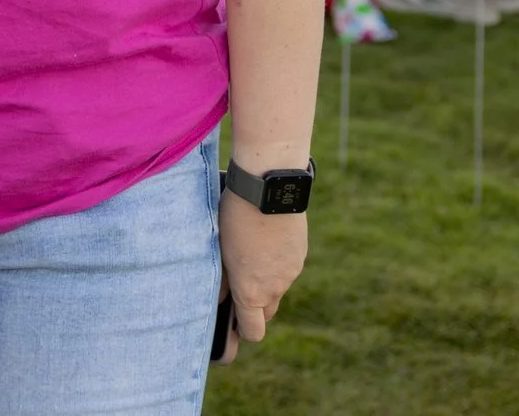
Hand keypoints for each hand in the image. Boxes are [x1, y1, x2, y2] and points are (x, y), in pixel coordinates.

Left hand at [216, 191, 306, 364]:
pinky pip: (286, 269)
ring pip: (277, 287)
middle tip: (237, 286)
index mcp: (251, 291)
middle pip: (266, 312)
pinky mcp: (300, 254)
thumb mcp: (219, 247)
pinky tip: (263, 239)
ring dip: (265, 281)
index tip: (232, 328)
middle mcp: (275, 287)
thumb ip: (220, 278)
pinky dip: (276, 263)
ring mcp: (291, 271)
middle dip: (253, 306)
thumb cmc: (236, 216)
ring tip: (248, 254)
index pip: (253, 332)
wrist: (270, 186)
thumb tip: (218, 297)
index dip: (241, 333)